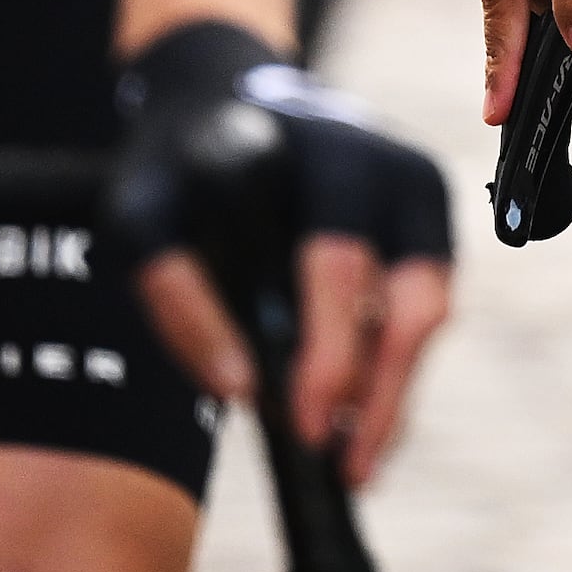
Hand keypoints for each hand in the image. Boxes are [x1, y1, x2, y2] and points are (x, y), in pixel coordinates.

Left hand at [107, 22, 455, 487]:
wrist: (222, 102)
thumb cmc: (179, 170)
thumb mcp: (142, 217)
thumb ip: (176, 297)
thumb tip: (240, 389)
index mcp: (324, 153)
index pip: (339, 266)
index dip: (329, 356)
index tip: (304, 430)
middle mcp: (391, 166)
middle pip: (413, 299)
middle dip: (381, 395)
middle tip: (346, 469)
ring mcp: (419, 192)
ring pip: (428, 312)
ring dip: (394, 393)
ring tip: (353, 462)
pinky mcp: (426, 221)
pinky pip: (422, 310)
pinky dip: (392, 370)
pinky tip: (357, 419)